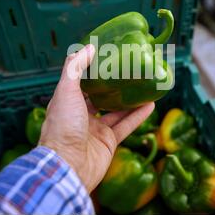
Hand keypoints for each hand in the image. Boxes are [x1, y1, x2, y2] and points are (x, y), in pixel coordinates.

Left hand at [39, 44, 154, 191]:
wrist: (68, 166)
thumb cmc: (62, 126)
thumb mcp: (65, 90)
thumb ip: (75, 67)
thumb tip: (89, 47)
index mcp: (67, 102)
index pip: (80, 83)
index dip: (91, 71)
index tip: (106, 58)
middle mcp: (81, 116)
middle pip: (100, 97)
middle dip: (113, 86)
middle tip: (128, 71)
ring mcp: (95, 130)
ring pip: (116, 111)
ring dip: (130, 100)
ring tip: (144, 86)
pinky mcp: (109, 143)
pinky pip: (126, 126)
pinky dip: (138, 116)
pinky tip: (151, 105)